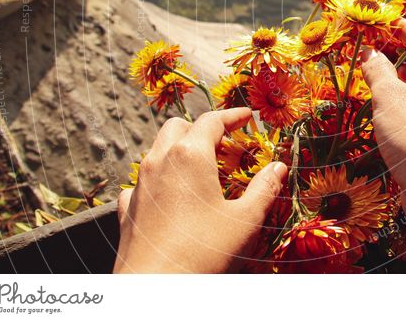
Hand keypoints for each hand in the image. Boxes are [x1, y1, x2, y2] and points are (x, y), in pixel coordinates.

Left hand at [114, 108, 287, 272]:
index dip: (232, 115)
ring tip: (201, 169)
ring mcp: (139, 184)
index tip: (248, 116)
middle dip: (201, 128)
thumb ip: (264, 189)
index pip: (212, 120)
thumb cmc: (202, 251)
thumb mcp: (244, 220)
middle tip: (224, 143)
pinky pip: (141, 182)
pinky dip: (158, 180)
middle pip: (178, 127)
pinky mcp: (127, 208)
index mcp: (190, 155)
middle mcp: (159, 161)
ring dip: (179, 150)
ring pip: (157, 150)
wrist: (153, 289)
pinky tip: (169, 197)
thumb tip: (278, 167)